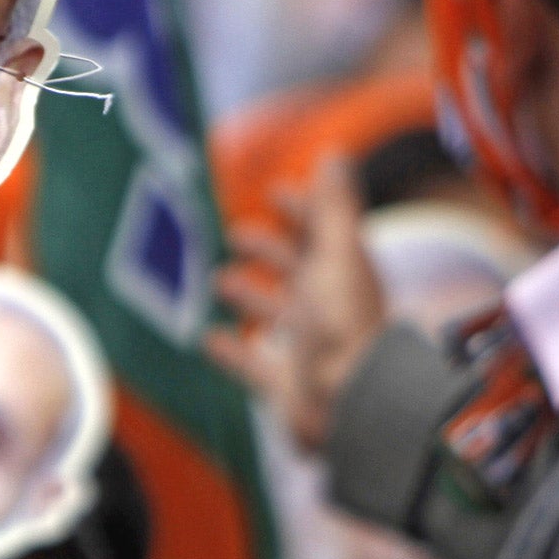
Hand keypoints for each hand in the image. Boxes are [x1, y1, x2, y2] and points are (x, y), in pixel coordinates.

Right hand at [206, 158, 387, 450]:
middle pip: (298, 273)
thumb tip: (333, 154)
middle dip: (271, 251)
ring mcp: (308, 348)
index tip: (275, 192)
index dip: (302, 211)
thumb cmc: (344, 325)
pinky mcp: (286, 385)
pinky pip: (253, 364)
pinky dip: (231, 351)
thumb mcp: (336, 254)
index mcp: (344, 275)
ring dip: (251, 296)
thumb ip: (332, 206)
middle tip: (237, 233)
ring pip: (276, 315)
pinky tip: (209, 339)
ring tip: (219, 278)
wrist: (349, 404)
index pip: (323, 234)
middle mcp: (328, 310)